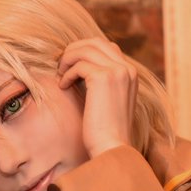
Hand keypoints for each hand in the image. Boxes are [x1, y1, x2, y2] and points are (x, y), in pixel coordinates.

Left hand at [57, 37, 137, 158]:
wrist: (112, 148)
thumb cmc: (106, 133)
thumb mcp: (109, 104)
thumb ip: (104, 86)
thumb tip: (83, 72)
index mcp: (130, 74)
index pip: (107, 48)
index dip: (85, 52)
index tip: (71, 66)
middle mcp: (127, 69)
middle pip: (96, 43)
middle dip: (75, 50)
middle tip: (61, 66)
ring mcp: (117, 71)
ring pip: (86, 49)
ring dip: (68, 60)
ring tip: (60, 75)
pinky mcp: (103, 77)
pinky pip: (79, 64)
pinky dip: (67, 73)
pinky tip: (63, 86)